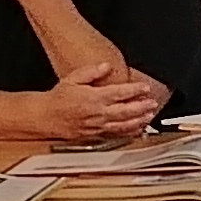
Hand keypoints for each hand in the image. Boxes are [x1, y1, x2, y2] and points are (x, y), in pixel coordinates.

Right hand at [40, 63, 165, 144]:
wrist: (46, 117)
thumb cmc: (59, 98)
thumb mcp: (73, 78)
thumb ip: (91, 72)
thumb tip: (106, 66)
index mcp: (94, 97)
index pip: (120, 93)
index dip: (135, 90)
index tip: (145, 87)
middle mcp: (98, 113)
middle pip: (126, 110)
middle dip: (142, 106)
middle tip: (153, 102)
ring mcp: (98, 126)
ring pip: (123, 124)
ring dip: (139, 120)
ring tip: (149, 116)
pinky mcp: (96, 135)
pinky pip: (116, 134)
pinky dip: (129, 132)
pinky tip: (137, 130)